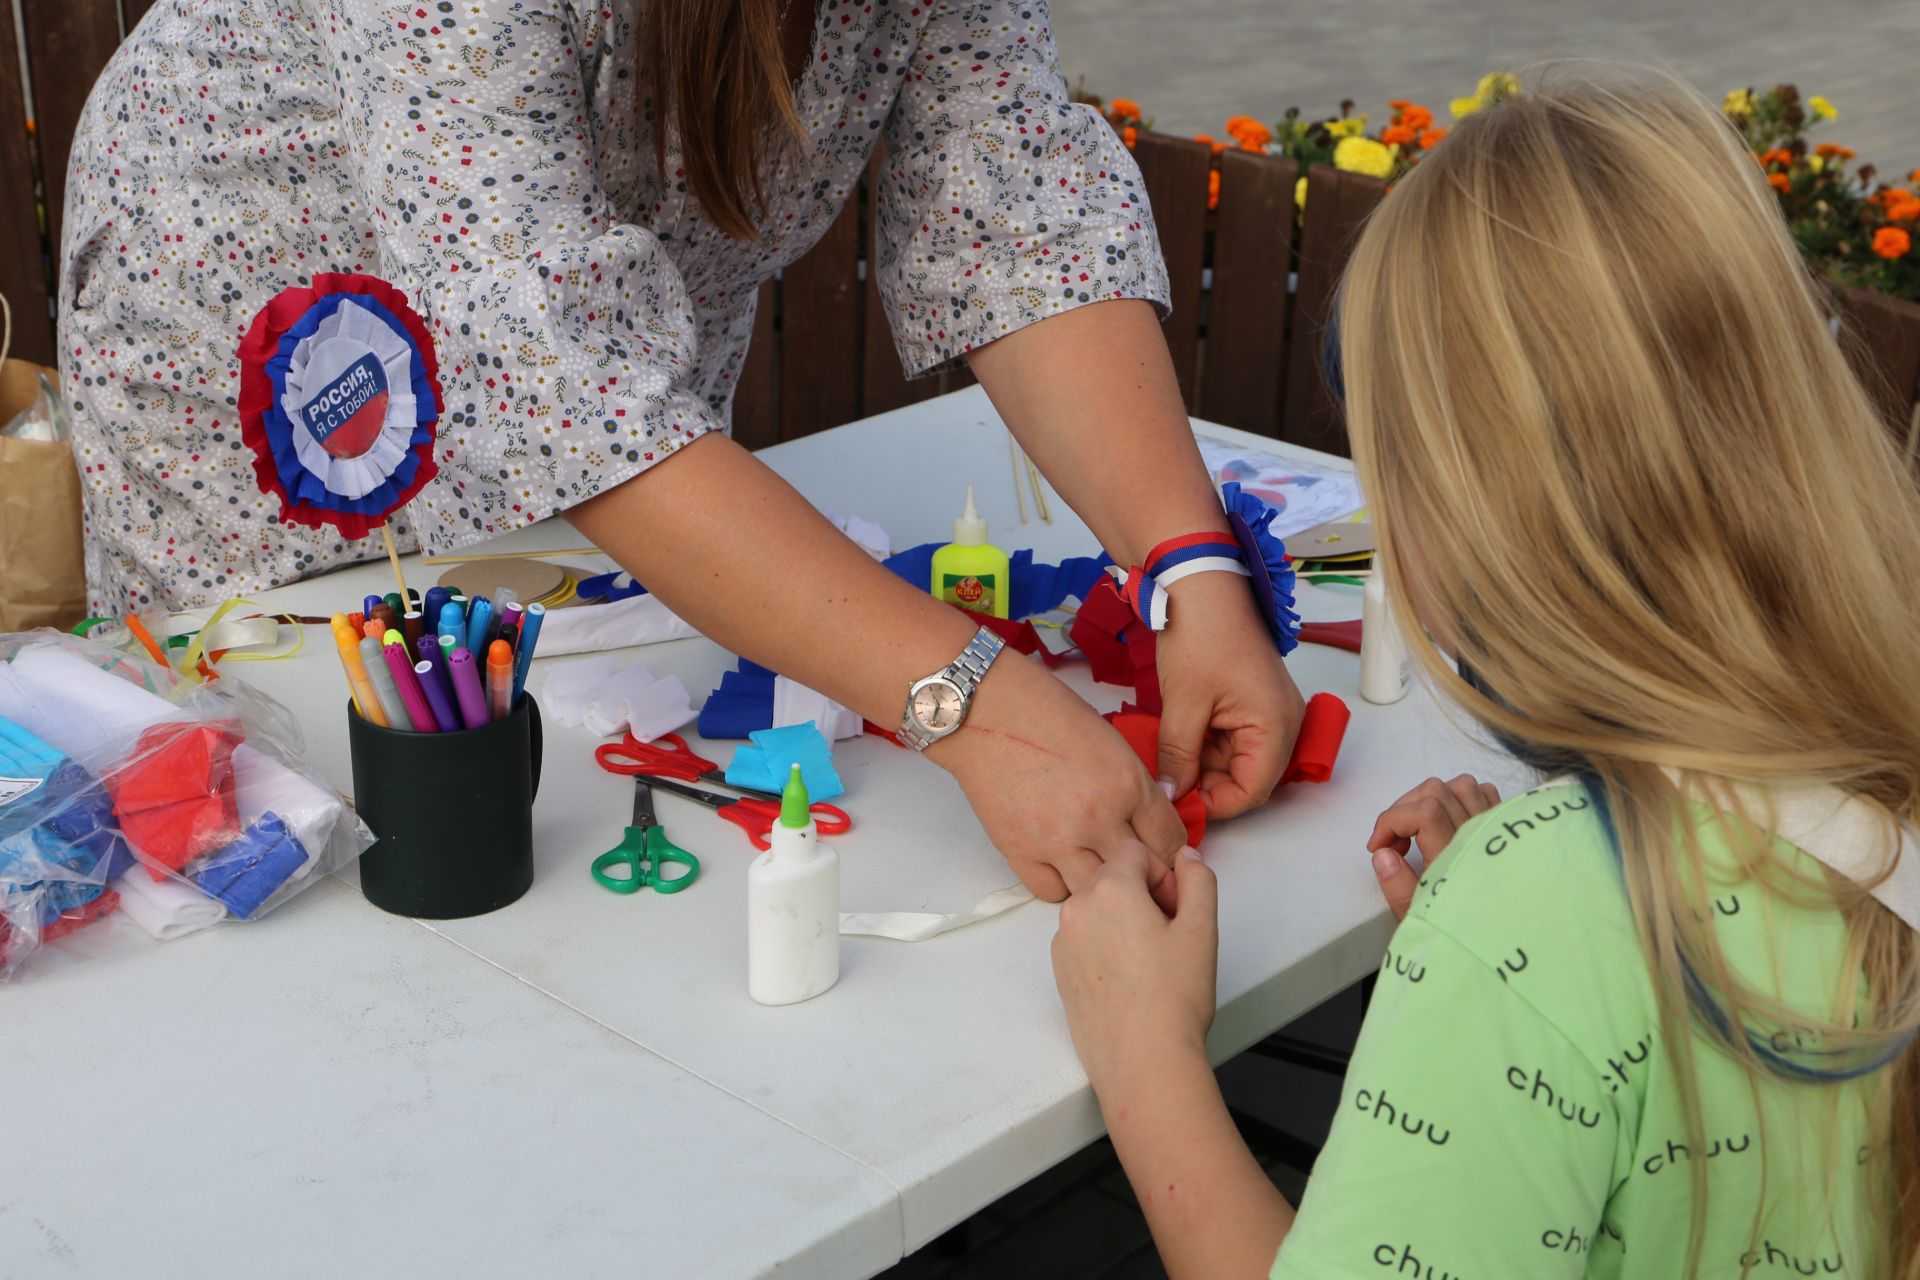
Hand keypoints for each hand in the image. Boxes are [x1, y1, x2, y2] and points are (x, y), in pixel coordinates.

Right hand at [931, 655, 1189, 908]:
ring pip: (1099, 892)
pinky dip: (1061, 884)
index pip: (1171, 841)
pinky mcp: (1020, 851)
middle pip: (1144, 874)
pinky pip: (1052, 892)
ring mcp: (1058, 840)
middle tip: (1145, 876)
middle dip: (1150, 877)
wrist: (986, 711)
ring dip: (1103, 884)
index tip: (1169, 857)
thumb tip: (1152, 820)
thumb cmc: (1046, 713)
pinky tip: (1062, 866)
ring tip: (1099, 870)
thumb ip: (1136, 787)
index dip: (1175, 854)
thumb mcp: (1112, 743)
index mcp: (1128, 784)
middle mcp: (1098, 818)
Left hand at [1052, 843, 1217, 1092]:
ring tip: (1151, 962)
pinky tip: (1131, 980)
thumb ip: (1198, 879)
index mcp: (1108, 890)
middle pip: (1114, 876)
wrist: (1142, 1063)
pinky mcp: (1060, 970)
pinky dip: (1107, 945)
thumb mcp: (1202, 929)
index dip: (1164, 875)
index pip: (1136, 851)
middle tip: (1169, 936)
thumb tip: (1186, 857)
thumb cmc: (1172, 1001)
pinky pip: (1085, 937)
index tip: (1176, 909)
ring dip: (1125, 919)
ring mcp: (1063, 942)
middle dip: (1144, 894)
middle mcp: (1076, 910)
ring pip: (1099, 908)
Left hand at [1153, 572, 1305, 818]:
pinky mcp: (1253, 703)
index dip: (1215, 805)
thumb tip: (1171, 795)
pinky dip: (1206, 745)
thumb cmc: (1200, 636)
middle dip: (1207, 785)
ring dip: (1203, 765)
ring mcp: (1269, 712)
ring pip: (1236, 760)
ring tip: (1167, 757)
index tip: (1179, 806)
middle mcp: (1283, 723)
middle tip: (1167, 784)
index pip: (1252, 791)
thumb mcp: (1183, 705)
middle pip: (1247, 778)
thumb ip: (1178, 757)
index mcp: (1276, 726)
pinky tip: (1179, 738)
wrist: (1202, 585)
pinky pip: (1233, 739)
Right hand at [1366, 774, 1501, 920]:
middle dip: (1403, 808)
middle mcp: (1477, 839)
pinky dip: (1462, 798)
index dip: (1390, 821)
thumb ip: (1398, 887)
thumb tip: (1382, 854)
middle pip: (1436, 792)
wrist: (1505, 945)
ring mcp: (1495, 831)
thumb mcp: (1420, 920)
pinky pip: (1487, 793)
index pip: (1422, 812)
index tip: (1378, 845)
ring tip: (1420, 827)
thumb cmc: (1465, 932)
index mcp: (1454, 860)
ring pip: (1462, 786)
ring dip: (1432, 799)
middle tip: (1395, 841)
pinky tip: (1449, 821)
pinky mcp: (1506, 830)